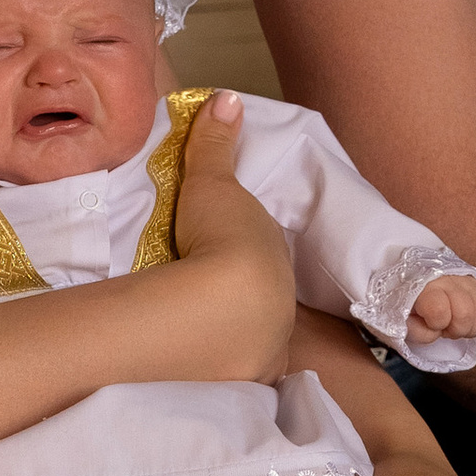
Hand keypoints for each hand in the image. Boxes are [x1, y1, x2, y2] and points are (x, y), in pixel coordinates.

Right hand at [172, 91, 296, 378]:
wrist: (225, 305)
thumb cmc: (223, 238)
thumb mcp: (213, 185)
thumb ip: (216, 144)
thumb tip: (227, 97)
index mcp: (274, 258)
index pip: (261, 253)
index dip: (241, 250)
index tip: (217, 253)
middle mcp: (280, 301)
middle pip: (261, 297)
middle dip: (239, 297)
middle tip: (202, 296)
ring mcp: (267, 343)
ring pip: (252, 336)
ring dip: (231, 335)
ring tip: (195, 335)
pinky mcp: (246, 378)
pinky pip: (234, 371)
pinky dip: (219, 368)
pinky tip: (198, 370)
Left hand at [403, 274, 475, 350]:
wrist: (416, 282)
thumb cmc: (409, 306)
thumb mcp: (400, 319)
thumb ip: (414, 330)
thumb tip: (433, 331)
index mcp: (425, 285)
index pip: (439, 309)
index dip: (436, 324)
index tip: (430, 323)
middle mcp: (450, 278)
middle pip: (466, 313)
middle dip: (455, 329)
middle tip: (444, 326)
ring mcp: (469, 280)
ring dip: (471, 326)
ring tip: (456, 323)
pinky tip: (468, 320)